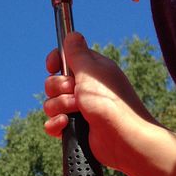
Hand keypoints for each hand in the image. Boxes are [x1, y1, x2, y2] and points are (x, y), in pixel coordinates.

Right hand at [42, 32, 159, 171]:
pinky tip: (67, 126)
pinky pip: (52, 123)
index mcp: (91, 71)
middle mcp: (84, 89)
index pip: (65, 59)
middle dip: (58, 88)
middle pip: (53, 82)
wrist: (124, 141)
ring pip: (50, 103)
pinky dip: (56, 125)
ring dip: (59, 107)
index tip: (53, 66)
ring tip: (77, 112)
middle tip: (75, 92)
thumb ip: (77, 53)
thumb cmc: (111, 103)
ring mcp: (79, 109)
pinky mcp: (75, 128)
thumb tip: (72, 34)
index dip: (56, 61)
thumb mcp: (92, 72)